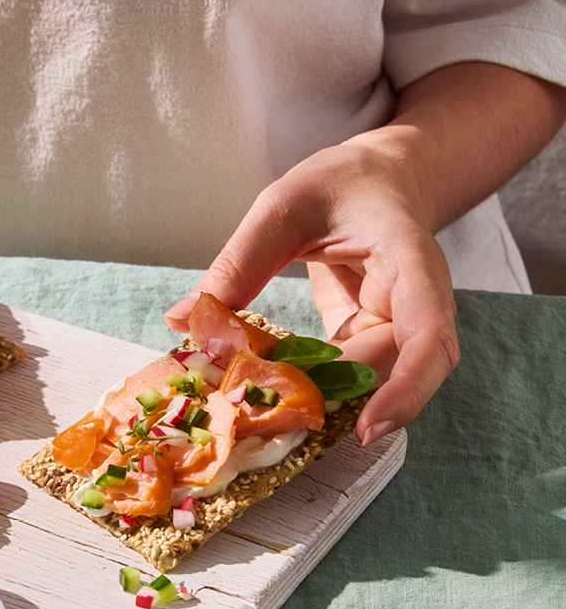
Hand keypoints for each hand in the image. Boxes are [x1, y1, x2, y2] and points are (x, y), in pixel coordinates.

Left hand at [164, 136, 459, 445]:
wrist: (375, 181)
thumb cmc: (339, 184)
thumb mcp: (281, 208)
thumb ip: (238, 264)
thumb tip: (180, 320)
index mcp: (410, 262)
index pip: (428, 336)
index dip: (406, 388)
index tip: (367, 428)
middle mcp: (415, 304)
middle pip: (389, 372)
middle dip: (332, 400)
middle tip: (268, 422)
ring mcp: (394, 327)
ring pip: (365, 383)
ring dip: (315, 402)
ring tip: (259, 417)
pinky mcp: (367, 340)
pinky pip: (344, 376)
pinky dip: (307, 389)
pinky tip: (264, 399)